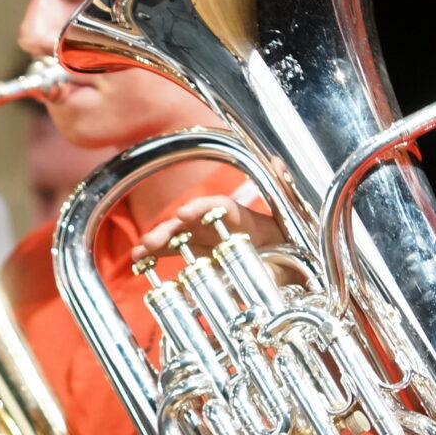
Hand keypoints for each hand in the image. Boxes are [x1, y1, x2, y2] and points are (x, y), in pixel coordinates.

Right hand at [137, 188, 283, 258]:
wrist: (293, 270)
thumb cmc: (294, 249)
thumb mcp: (297, 228)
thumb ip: (287, 201)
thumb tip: (278, 164)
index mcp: (245, 220)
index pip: (221, 208)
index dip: (202, 208)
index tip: (184, 213)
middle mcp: (221, 227)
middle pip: (192, 224)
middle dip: (170, 230)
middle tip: (151, 241)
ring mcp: (209, 243)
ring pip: (178, 239)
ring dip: (157, 243)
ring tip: (139, 254)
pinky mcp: (201, 260)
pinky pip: (176, 257)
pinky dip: (157, 259)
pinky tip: (138, 265)